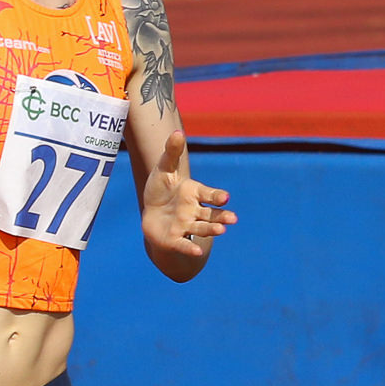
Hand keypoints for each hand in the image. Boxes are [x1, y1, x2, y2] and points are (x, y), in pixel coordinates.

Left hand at [141, 130, 233, 267]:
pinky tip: (198, 253)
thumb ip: (172, 152)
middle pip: (211, 214)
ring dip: (211, 230)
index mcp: (194, 193)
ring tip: (222, 231)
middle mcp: (193, 210)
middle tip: (233, 219)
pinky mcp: (174, 238)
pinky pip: (183, 244)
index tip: (225, 197)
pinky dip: (190, 248)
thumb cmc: (161, 189)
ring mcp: (185, 225)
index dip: (216, 196)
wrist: (151, 212)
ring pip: (201, 228)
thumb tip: (177, 132)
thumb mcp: (164, 168)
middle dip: (221, 217)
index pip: (209, 195)